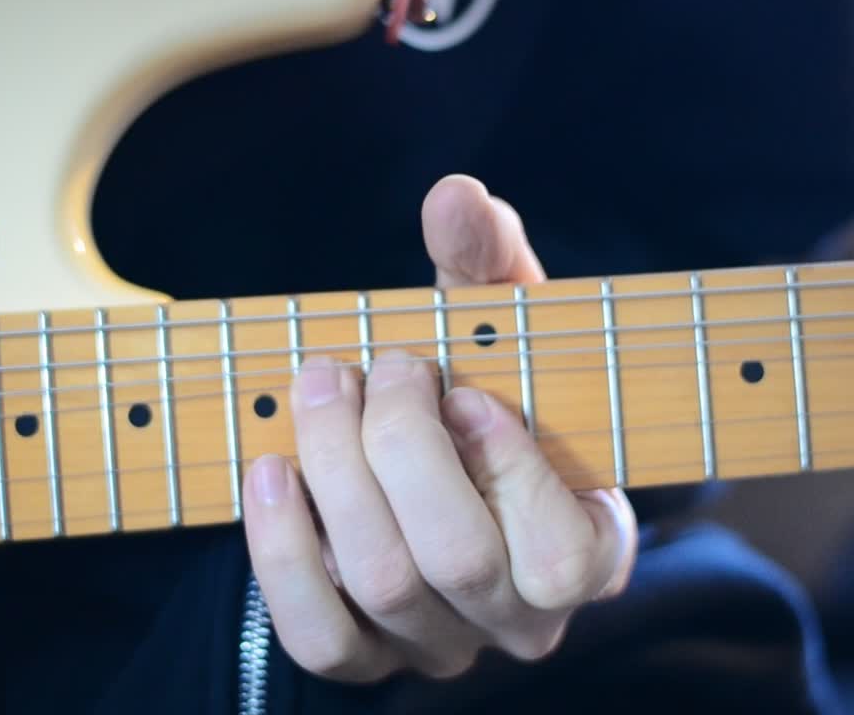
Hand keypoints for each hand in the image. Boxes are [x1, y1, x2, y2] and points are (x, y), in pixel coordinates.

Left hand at [242, 175, 637, 681]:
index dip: (508, 470)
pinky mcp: (366, 655)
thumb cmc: (484, 384)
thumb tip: (455, 198)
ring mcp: (440, 644)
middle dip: (399, 446)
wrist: (430, 455)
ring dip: (335, 472)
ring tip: (318, 387)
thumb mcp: (499, 322)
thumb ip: (489, 264)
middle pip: (456, 559)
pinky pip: (318, 636)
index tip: (463, 391)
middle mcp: (518, 617)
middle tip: (374, 367)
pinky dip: (282, 550)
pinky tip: (269, 470)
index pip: (564, 556)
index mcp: (584, 549)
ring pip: (384, 586)